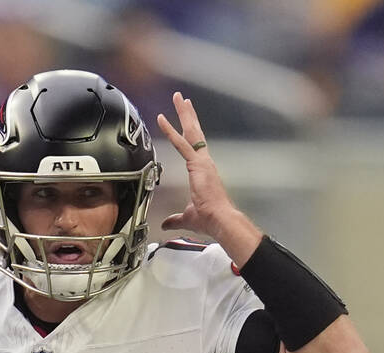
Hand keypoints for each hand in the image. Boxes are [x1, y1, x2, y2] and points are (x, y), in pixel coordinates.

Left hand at [156, 93, 262, 263]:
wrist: (220, 220)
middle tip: (181, 99)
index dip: (188, 132)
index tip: (185, 120)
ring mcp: (202, 161)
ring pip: (190, 132)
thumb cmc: (209, 219)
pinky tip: (163, 119)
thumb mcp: (187, 217)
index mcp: (203, 171)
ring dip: (183, 113)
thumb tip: (166, 224)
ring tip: (178, 97)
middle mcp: (204, 162)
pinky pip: (181, 143)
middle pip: (194, 132)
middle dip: (187, 114)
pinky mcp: (197, 164)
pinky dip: (171, 130)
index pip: (194, 146)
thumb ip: (175, 218)